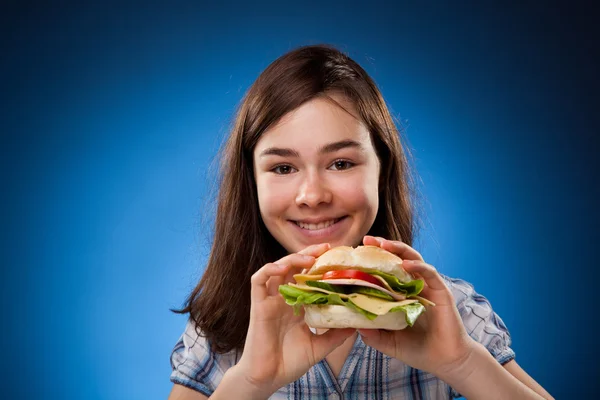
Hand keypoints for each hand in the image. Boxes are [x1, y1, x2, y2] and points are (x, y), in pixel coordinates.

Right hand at [234, 243, 354, 396]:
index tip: (339, 257)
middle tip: (328, 248)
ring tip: (310, 257)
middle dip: (310, 254)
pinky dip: (270, 269)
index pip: (310, 277)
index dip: (321, 265)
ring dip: (293, 258)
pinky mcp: (258, 304)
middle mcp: (284, 298)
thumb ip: (336, 335)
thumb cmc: (290, 362)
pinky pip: (259, 279)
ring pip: (278, 267)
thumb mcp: (320, 347)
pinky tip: (283, 267)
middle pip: (295, 266)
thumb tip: (357, 324)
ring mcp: (270, 300)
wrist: (268, 378)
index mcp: (298, 305)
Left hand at [359, 236, 476, 376]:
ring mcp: (428, 286)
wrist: (445, 361)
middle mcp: (413, 286)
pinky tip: (407, 264)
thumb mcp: (388, 342)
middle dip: (384, 246)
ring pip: (413, 259)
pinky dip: (419, 266)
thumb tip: (353, 324)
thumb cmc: (417, 350)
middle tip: (367, 240)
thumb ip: (372, 333)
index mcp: (400, 293)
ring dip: (399, 249)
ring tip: (384, 244)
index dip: (372, 259)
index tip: (356, 251)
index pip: (386, 269)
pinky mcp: (441, 291)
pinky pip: (430, 273)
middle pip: (398, 258)